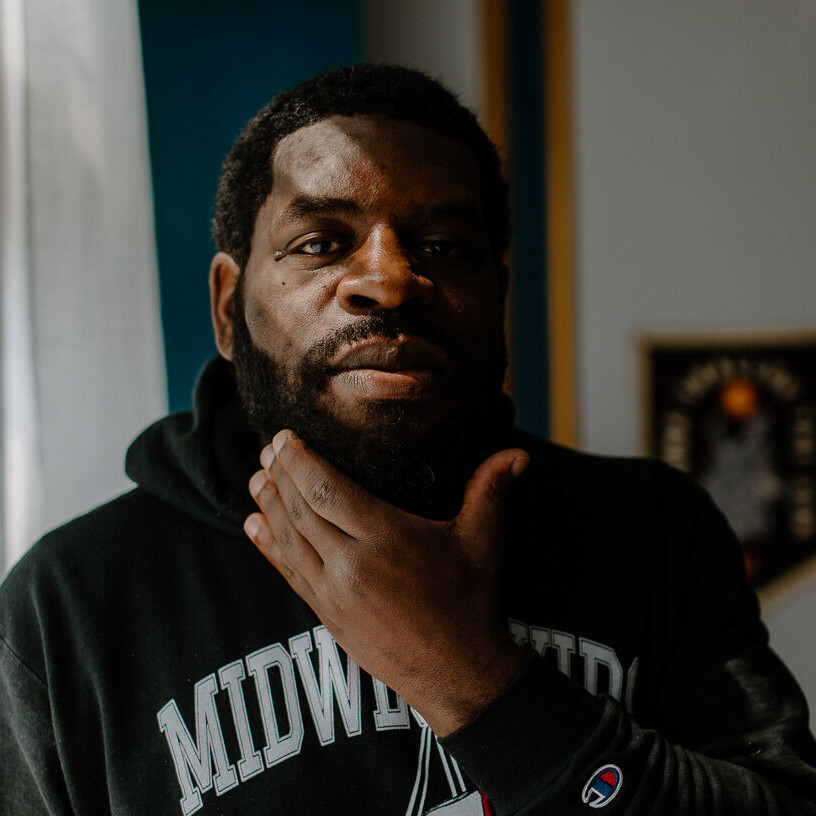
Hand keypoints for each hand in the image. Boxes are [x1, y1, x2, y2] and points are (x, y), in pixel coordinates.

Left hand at [244, 429, 529, 735]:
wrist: (456, 674)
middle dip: (280, 475)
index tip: (284, 436)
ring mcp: (334, 593)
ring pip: (289, 540)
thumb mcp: (483, 542)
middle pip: (301, 510)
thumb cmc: (470, 603)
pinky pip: (289, 572)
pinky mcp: (326, 614)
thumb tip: (519, 454)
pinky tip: (253, 525)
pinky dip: (268, 546)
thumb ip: (490, 490)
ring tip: (255, 477)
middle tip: (266, 447)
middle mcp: (352, 565)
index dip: (300, 461)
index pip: (328, 490)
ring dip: (268, 505)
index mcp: (387, 539)